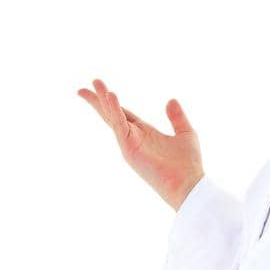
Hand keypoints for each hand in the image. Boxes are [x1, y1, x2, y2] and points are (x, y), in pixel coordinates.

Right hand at [77, 78, 204, 209]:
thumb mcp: (185, 133)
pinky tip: (110, 95)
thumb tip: (170, 100)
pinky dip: (115, 111)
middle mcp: (134, 138)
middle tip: (81, 89)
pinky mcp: (130, 150)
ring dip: (102, 101)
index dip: (111, 101)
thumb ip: (177, 117)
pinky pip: (120, 126)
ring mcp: (130, 144)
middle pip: (111, 115)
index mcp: (144, 133)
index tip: (100, 88)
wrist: (188, 185)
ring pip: (112, 118)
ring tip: (95, 83)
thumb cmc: (188, 165)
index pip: (123, 113)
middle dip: (97, 101)